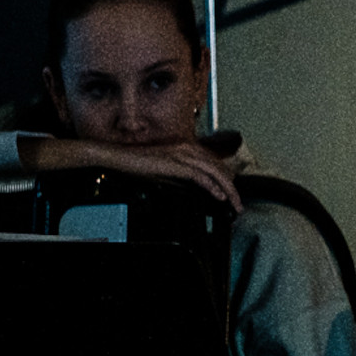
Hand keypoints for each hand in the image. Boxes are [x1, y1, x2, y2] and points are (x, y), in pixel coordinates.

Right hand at [24, 136, 242, 210]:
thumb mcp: (166, 173)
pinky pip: (199, 176)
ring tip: (234, 204)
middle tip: (238, 205)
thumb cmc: (137, 165)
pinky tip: (219, 196)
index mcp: (187, 149)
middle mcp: (188, 149)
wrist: (116, 158)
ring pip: (215, 172)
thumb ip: (183, 178)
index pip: (216, 166)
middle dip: (233, 189)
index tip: (233, 197)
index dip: (227, 182)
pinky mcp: (174, 163)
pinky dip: (212, 186)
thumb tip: (201, 189)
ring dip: (228, 190)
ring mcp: (182, 155)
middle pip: (220, 169)